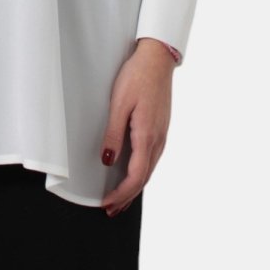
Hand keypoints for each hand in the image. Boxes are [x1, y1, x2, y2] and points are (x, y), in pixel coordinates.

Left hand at [99, 38, 173, 216]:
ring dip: (134, 187)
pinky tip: (134, 174)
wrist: (158, 60)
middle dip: (127, 197)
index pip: (136, 176)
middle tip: (111, 209)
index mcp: (147, 136)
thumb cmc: (138, 77)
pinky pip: (152, 159)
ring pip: (149, 170)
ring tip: (120, 199)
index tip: (107, 202)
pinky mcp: (161, 129)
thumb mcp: (119, 104)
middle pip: (144, 178)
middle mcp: (158, 140)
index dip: (121, 193)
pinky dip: (142, 174)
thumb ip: (114, 134)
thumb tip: (108, 161)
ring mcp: (162, 135)